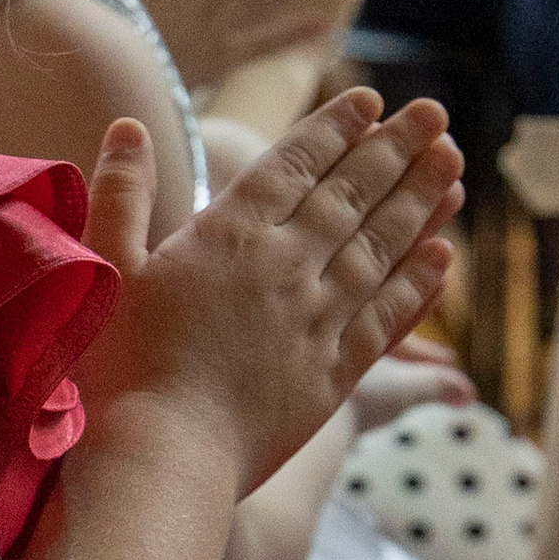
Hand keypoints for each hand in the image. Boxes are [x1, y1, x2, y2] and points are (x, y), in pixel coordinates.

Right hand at [80, 88, 461, 497]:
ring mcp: (317, 320)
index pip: (295, 164)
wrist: (162, 460)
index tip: (371, 99)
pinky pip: (390, 316)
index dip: (335, 127)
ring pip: (382, 247)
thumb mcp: (105, 269)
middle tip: (433, 114)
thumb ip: (121, 194)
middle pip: (352, 194)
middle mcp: (286, 267)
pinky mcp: (334, 373)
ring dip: (421, 202)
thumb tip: (128, 125)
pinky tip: (443, 258)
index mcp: (228, 235)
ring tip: (453, 165)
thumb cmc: (116, 368)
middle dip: (395, 149)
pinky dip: (419, 283)